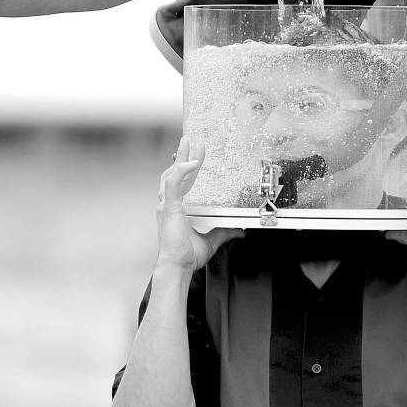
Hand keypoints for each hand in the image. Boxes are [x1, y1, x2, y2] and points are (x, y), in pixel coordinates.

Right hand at [156, 137, 242, 272]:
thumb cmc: (186, 256)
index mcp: (177, 209)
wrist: (178, 266)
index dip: (186, 168)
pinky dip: (182, 171)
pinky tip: (192, 163)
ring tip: (187, 143)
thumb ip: (224, 233)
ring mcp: (167, 205)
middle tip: (189, 141)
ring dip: (180, 157)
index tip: (194, 156)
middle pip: (173, 173)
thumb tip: (238, 231)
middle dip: (182, 156)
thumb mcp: (212, 240)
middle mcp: (169, 204)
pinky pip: (173, 183)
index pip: (181, 183)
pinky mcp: (169, 207)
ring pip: (171, 174)